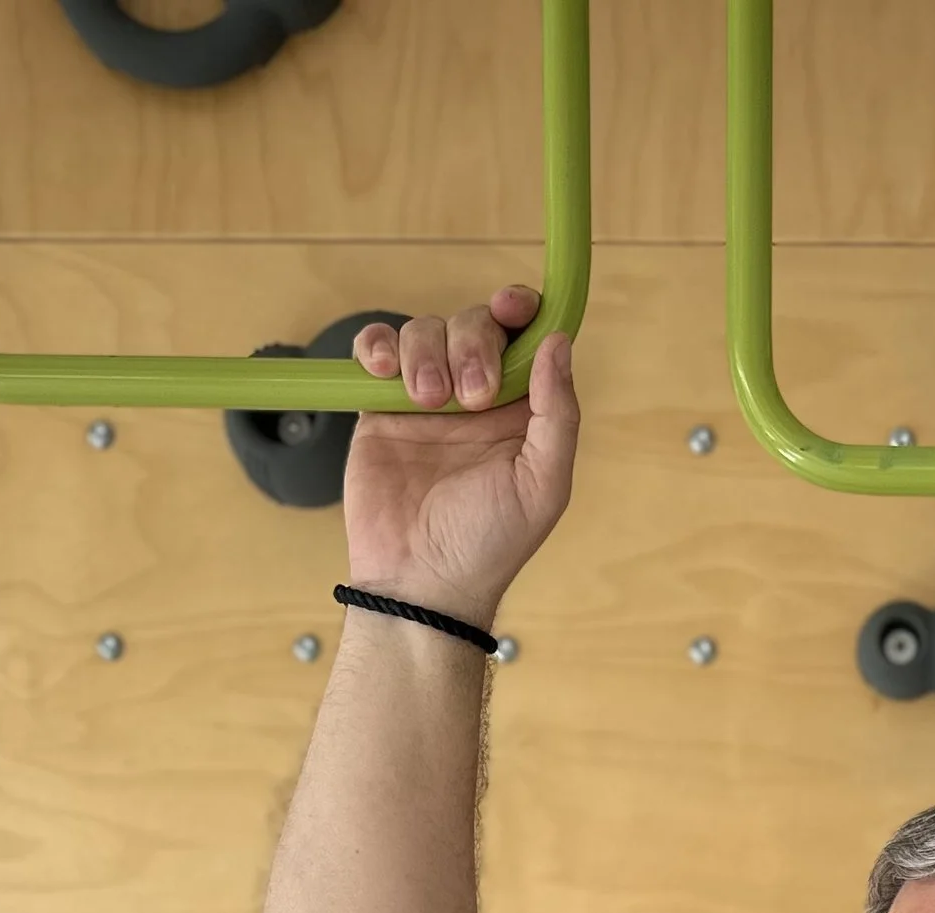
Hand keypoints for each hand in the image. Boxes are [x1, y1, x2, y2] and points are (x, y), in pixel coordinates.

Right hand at [342, 286, 579, 630]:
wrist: (420, 581)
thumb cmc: (488, 544)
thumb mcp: (543, 484)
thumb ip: (557, 413)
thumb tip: (558, 341)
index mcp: (521, 411)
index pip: (524, 338)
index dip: (520, 309)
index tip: (512, 308)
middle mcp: (476, 398)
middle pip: (473, 324)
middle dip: (472, 345)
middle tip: (470, 397)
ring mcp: (426, 400)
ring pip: (424, 330)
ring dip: (426, 354)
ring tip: (428, 404)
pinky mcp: (380, 408)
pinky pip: (376, 351)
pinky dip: (377, 347)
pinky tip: (382, 372)